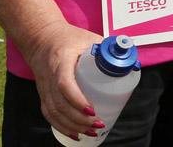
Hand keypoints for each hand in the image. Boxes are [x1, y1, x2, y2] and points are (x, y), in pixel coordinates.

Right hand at [24, 21, 104, 138]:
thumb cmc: (68, 38)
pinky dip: (61, 127)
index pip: (64, 84)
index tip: (92, 109)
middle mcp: (49, 77)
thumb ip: (108, 48)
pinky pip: (49, 114)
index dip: (77, 99)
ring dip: (72, 126)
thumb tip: (131, 61)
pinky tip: (75, 134)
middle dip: (79, 119)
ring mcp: (44, 88)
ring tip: (91, 132)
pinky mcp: (43, 94)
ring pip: (54, 112)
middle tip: (98, 124)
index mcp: (60, 61)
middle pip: (60, 104)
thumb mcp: (88, 38)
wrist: (41, 39)